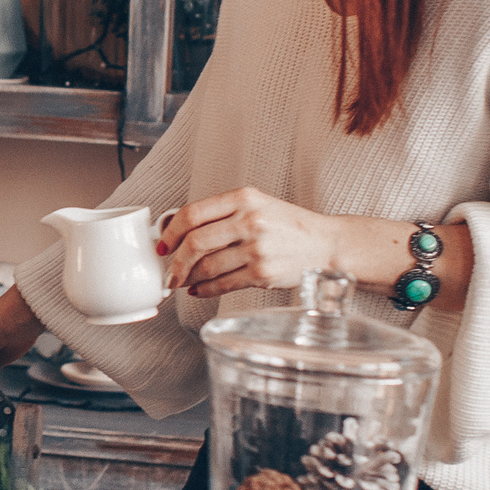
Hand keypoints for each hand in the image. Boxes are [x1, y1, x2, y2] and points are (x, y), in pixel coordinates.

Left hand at [161, 187, 347, 298]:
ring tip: (183, 281)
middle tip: (169, 271)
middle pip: (195, 243)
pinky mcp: (263, 273)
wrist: (326, 244)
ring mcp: (257, 249)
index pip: (193, 213)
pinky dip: (205, 290)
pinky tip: (199, 290)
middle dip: (175, 262)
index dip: (170, 231)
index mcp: (244, 198)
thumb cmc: (287, 225)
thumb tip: (178, 232)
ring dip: (188, 278)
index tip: (162, 244)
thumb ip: (221, 213)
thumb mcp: (257, 204)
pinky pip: (223, 284)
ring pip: (206, 267)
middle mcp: (250, 221)